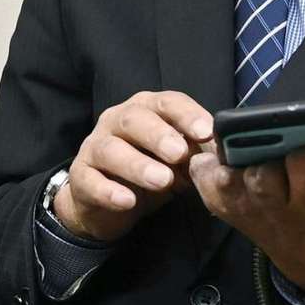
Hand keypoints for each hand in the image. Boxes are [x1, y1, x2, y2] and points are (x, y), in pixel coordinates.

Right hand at [53, 90, 214, 241]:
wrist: (109, 202)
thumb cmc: (149, 170)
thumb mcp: (178, 162)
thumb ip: (196, 153)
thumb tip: (223, 155)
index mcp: (145, 111)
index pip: (166, 103)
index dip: (186, 114)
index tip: (206, 131)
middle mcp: (116, 122)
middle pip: (133, 119)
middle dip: (158, 134)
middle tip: (179, 153)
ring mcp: (95, 148)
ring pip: (110, 149)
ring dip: (137, 164)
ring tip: (161, 180)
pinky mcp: (81, 176)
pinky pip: (91, 181)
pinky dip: (109, 191)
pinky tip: (127, 201)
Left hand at [188, 79, 304, 294]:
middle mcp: (285, 203)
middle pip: (266, 160)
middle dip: (272, 145)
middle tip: (285, 142)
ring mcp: (254, 208)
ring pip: (235, 170)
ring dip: (239, 154)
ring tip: (254, 145)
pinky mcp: (231, 210)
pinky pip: (208, 183)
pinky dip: (208, 167)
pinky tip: (223, 156)